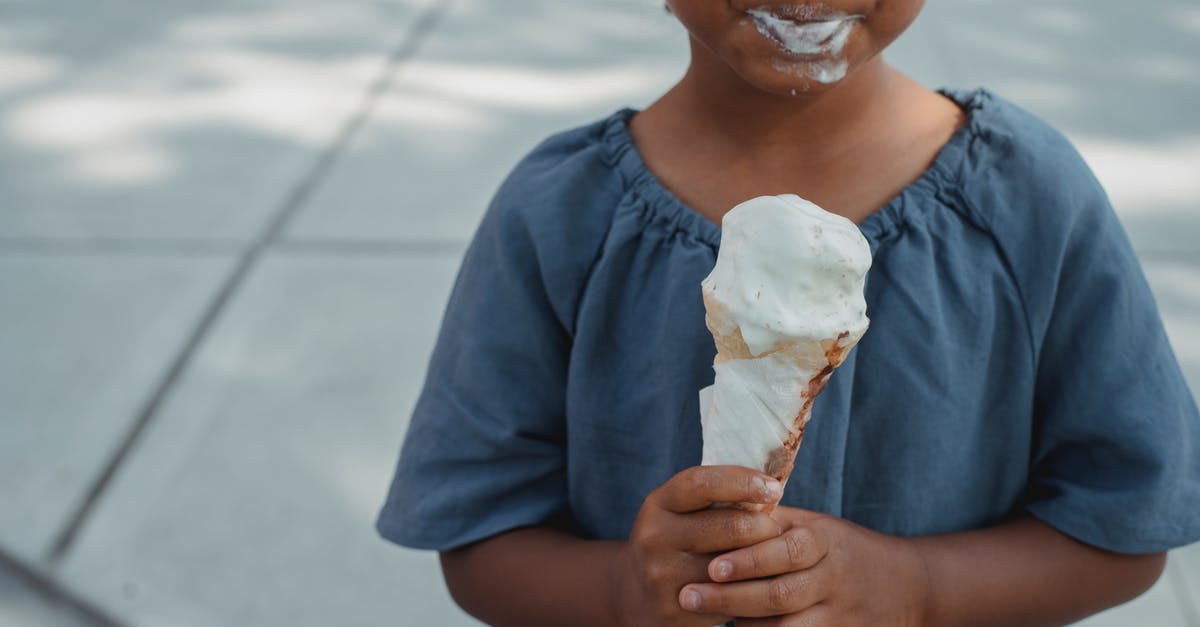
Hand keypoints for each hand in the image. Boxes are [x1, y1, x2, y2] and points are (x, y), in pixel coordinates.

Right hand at [613, 466, 785, 626]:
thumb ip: (715, 497)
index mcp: (658, 504)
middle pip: (729, 526)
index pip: (703, 483)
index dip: (744, 481)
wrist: (636, 592)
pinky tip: (757, 583)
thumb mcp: (681, 511)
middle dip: (765, 526)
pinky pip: (729, 598)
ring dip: (763, 560)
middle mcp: (654, 537)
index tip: (774, 488)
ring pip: (733, 566)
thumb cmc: (676, 539)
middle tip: (778, 529)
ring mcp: (662, 576)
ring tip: (773, 555)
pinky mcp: (675, 609)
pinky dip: (750, 589)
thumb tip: (770, 486)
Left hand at [677, 506, 929, 626]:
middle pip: (780, 595)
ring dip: (744, 623)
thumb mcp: (815, 525)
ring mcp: (841, 615)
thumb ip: (772, 522)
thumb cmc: (841, 549)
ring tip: (705, 618)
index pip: (785, 550)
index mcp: (824, 540)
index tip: (710, 566)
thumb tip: (716, 509)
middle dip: (731, 597)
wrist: (907, 584)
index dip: (748, 560)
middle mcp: (834, 578)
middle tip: (688, 596)